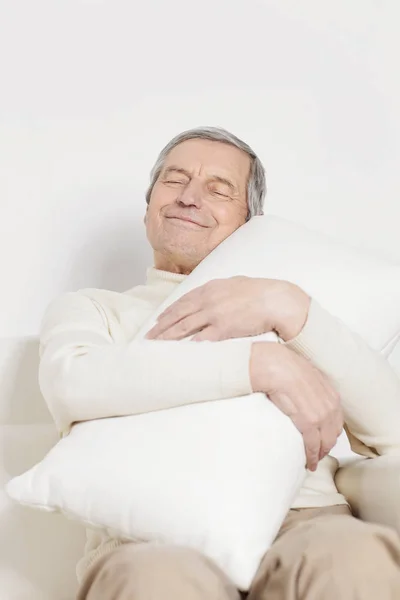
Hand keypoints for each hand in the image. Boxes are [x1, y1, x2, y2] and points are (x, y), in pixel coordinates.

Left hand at [146, 276, 309, 341]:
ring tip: (155, 346)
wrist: (276, 299)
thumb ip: (220, 290)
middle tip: (148, 336)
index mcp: (210, 288)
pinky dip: (187, 346)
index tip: (158, 320)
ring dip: (167, 337)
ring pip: (184, 327)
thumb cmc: (260, 292)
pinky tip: (177, 353)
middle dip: (161, 326)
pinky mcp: (223, 328)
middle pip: (178, 314)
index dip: (168, 312)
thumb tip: (213, 294)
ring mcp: (214, 314)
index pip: (183, 301)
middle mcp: (208, 299)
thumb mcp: (235, 283)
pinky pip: (200, 340)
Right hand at [250, 342, 343, 470]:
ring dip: (319, 454)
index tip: (323, 439)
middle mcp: (330, 404)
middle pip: (333, 433)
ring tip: (312, 461)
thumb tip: (303, 393)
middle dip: (326, 446)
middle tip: (318, 454)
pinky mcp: (308, 422)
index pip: (336, 419)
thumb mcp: (304, 372)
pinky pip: (312, 444)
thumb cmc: (281, 364)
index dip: (330, 432)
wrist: (272, 364)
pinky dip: (311, 455)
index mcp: (330, 391)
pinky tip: (308, 461)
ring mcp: (320, 414)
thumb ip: (309, 385)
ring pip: (325, 442)